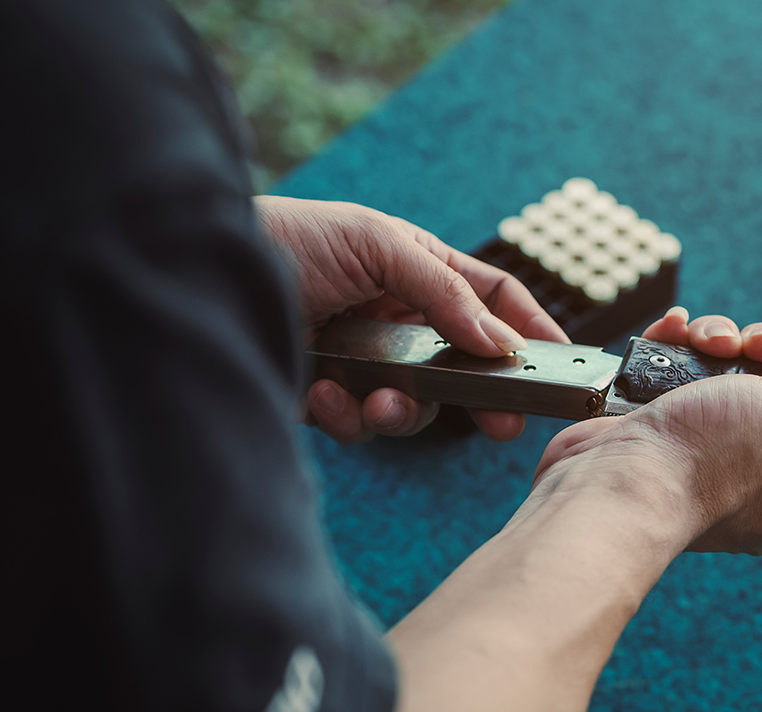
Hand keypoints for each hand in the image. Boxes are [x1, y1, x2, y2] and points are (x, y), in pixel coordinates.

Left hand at [256, 196, 569, 442]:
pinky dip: (346, 416)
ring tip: (379, 403)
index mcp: (418, 270)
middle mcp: (397, 319)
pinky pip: (356, 423)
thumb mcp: (375, 242)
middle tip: (502, 425)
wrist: (200, 272)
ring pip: (413, 405)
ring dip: (403, 412)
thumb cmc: (287, 237)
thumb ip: (442, 289)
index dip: (528, 328)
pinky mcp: (325, 396)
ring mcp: (363, 360)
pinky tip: (325, 396)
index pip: (491, 299)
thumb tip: (498, 339)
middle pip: (463, 366)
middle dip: (482, 398)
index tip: (561, 361)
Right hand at [531, 308, 761, 555]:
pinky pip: (683, 373)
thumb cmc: (712, 467)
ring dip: (722, 342)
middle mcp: (757, 478)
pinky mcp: (664, 431)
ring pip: (733, 374)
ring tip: (705, 345)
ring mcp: (706, 454)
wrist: (615, 483)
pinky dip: (678, 346)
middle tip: (761, 351)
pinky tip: (676, 335)